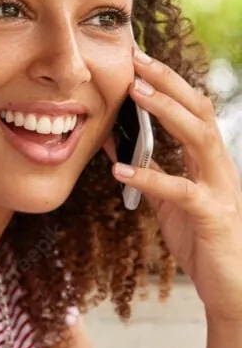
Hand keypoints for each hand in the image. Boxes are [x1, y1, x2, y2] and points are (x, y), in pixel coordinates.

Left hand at [103, 48, 241, 323]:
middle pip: (200, 110)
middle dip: (168, 81)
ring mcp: (220, 189)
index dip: (168, 82)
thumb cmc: (202, 241)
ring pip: (200, 137)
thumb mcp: (170, 202)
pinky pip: (181, 191)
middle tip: (136, 58)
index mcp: (208, 160)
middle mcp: (219, 167)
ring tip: (134, 93)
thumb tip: (117, 147)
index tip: (138, 59)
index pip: (191, 110)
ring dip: (167, 111)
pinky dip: (150, 178)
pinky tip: (119, 171)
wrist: (233, 289)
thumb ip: (150, 173)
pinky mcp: (213, 216)